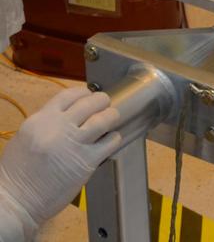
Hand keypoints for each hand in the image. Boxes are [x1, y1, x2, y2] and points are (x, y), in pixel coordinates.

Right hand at [0, 87, 121, 230]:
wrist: (16, 202)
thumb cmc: (18, 174)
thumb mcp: (26, 138)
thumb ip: (47, 123)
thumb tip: (70, 114)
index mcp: (40, 120)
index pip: (69, 95)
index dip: (84, 94)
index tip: (89, 96)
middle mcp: (58, 128)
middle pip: (91, 103)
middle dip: (102, 102)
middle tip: (105, 106)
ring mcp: (74, 144)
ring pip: (105, 118)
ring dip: (111, 116)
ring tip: (112, 119)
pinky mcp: (87, 161)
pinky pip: (110, 141)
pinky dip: (114, 138)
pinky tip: (110, 140)